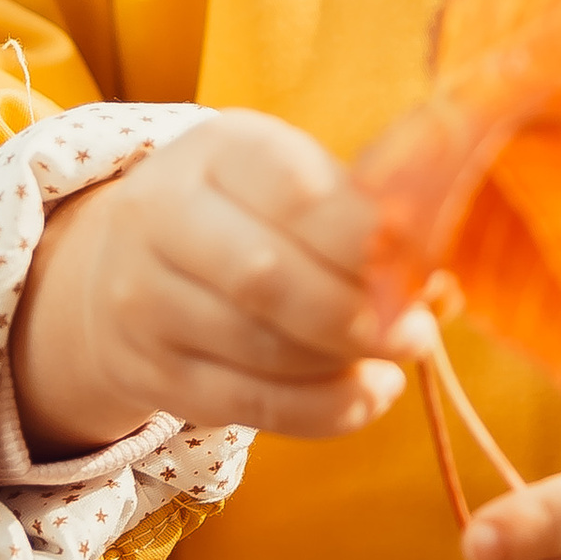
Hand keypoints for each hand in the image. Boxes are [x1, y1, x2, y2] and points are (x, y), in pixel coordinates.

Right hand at [10, 112, 432, 456]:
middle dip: (358, 316)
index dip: (367, 239)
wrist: (113, 265)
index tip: (422, 266)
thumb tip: (446, 285)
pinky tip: (368, 393)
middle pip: (268, 278)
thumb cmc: (242, 214)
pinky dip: (326, 410)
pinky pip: (251, 405)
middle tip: (416, 333)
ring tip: (395, 358)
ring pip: (262, 348)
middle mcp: (163, 216)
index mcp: (217, 150)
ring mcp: (146, 300)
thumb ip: (362, 221)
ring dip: (347, 365)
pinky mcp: (153, 372)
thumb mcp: (289, 182)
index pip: (297, 194)